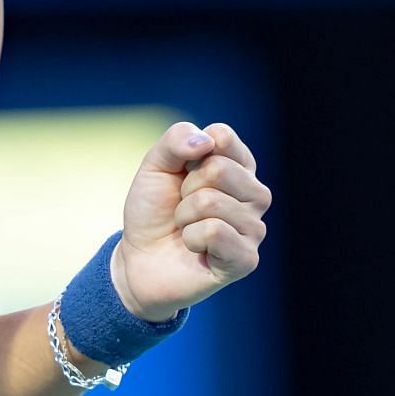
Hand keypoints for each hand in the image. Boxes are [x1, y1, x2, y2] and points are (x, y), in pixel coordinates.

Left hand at [110, 121, 270, 321]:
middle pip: (218, 169)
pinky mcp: (247, 258)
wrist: (139, 259)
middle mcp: (255, 194)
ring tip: (186, 228)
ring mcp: (254, 227)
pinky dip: (191, 238)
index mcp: (239, 166)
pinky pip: (214, 232)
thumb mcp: (155, 166)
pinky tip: (195, 249)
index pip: (223, 136)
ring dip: (184, 216)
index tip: (181, 173)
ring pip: (211, 202)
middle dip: (185, 189)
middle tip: (181, 207)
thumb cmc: (153, 210)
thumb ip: (175, 141)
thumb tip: (207, 141)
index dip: (188, 154)